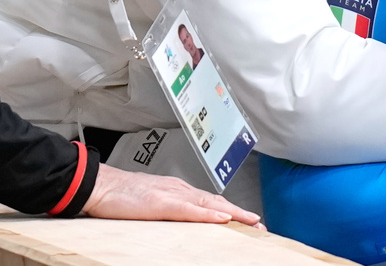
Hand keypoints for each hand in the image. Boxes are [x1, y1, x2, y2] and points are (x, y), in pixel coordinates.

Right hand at [82, 163, 263, 226]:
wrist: (101, 185)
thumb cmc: (122, 195)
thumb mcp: (153, 204)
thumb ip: (171, 210)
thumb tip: (187, 221)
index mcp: (179, 191)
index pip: (212, 202)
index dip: (232, 212)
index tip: (249, 221)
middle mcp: (181, 190)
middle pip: (217, 202)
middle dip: (240, 214)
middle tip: (259, 224)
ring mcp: (173, 195)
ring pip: (209, 204)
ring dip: (233, 214)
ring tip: (251, 222)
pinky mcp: (161, 203)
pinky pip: (189, 209)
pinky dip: (208, 214)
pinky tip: (222, 218)